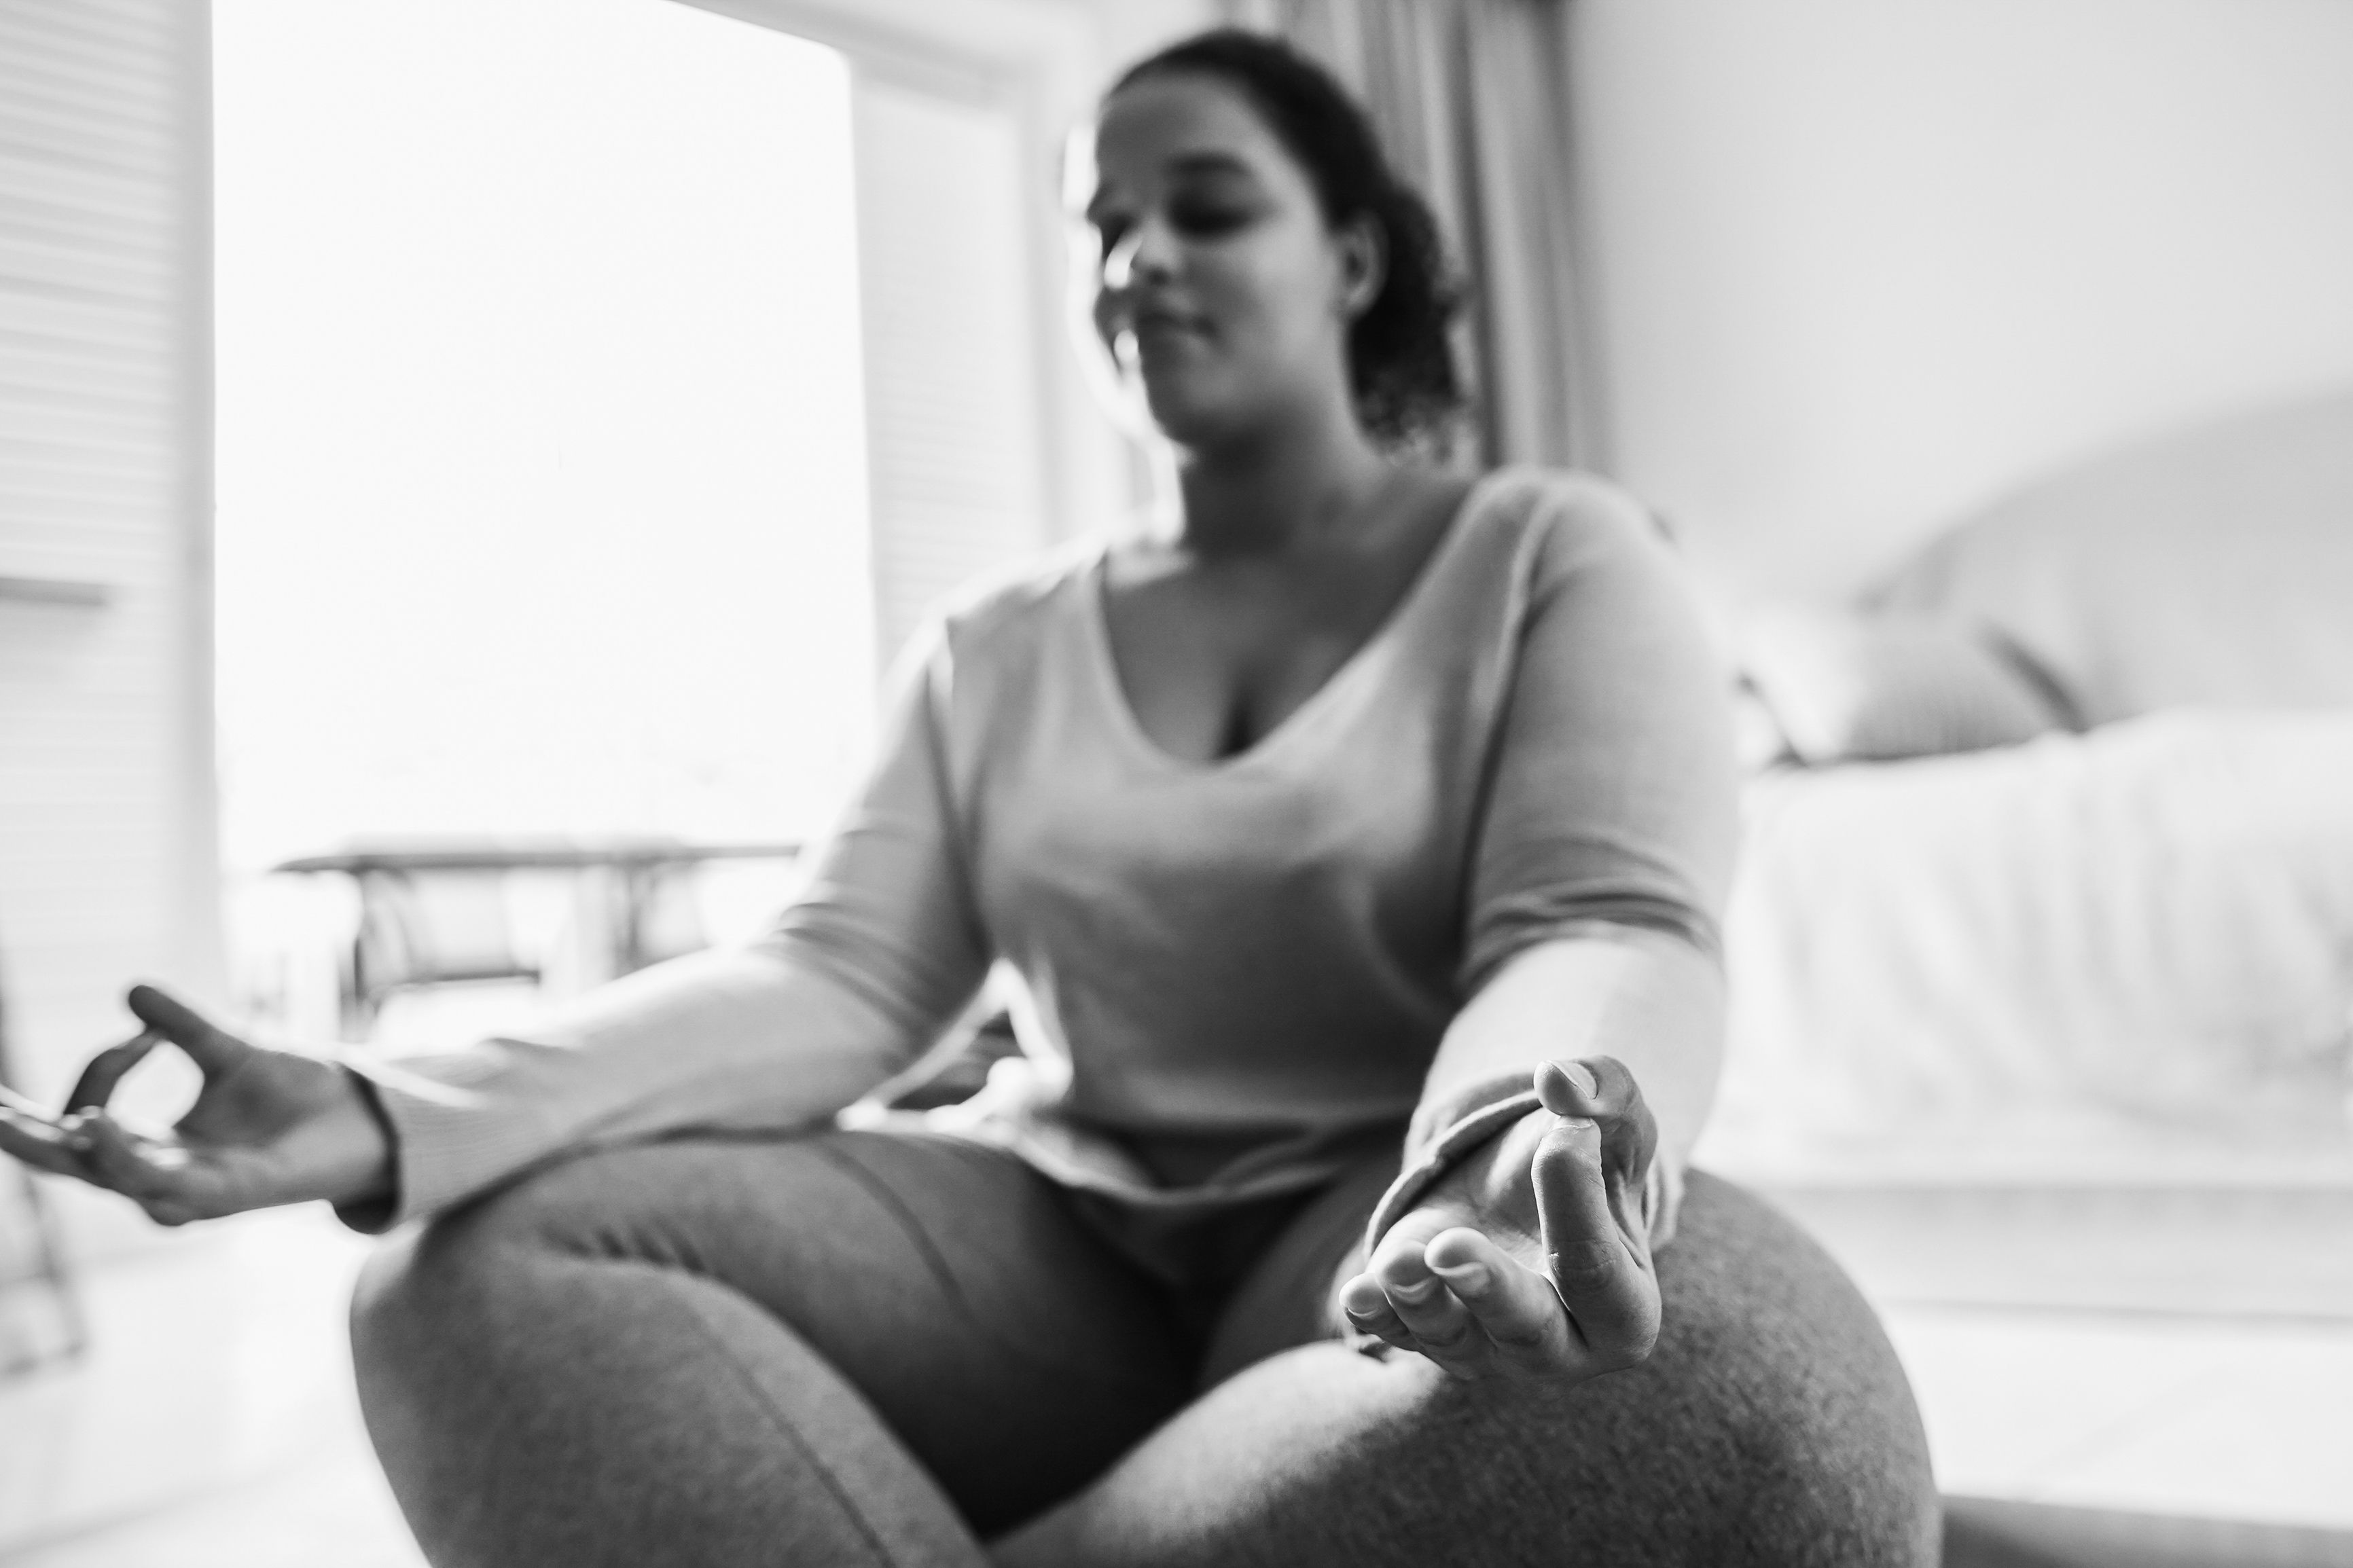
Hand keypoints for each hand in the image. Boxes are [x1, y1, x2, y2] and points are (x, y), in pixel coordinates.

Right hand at [0, 985, 394, 1225]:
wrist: (367, 1122)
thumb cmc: (297, 1095)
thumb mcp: (232, 1051)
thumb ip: (184, 1027)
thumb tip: (130, 987)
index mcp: (153, 1146)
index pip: (87, 1119)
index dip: (97, 1073)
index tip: (139, 1032)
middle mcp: (161, 1175)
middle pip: (74, 1161)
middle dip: (25, 1138)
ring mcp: (192, 1191)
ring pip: (114, 1178)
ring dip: (81, 1149)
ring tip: (59, 1119)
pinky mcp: (230, 1197)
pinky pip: (167, 1189)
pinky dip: (130, 1162)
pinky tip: (103, 1132)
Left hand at [1339, 1058, 1660, 1381]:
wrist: (1521, 1200)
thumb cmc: (1587, 1170)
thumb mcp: (1615, 1127)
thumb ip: (1607, 1094)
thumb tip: (1559, 1078)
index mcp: (1623, 1313)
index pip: (1596, 1269)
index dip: (1576, 1199)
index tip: (1565, 1129)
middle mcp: (1559, 1350)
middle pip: (1525, 1329)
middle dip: (1486, 1288)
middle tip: (1448, 1248)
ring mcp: (1487, 1351)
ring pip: (1450, 1339)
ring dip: (1417, 1300)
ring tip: (1396, 1261)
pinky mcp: (1426, 1335)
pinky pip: (1396, 1335)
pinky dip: (1376, 1316)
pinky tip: (1357, 1293)